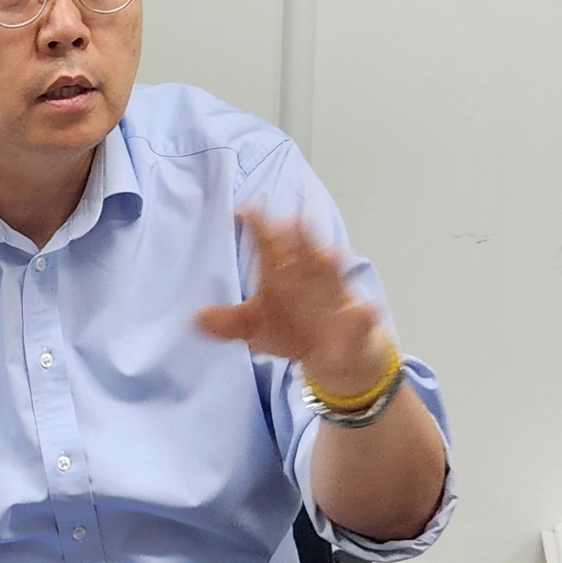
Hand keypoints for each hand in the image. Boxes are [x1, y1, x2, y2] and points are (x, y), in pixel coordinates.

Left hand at [195, 209, 390, 393]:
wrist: (333, 352)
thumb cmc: (292, 328)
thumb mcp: (254, 327)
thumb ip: (228, 322)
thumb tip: (195, 319)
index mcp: (282, 274)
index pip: (268, 245)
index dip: (256, 228)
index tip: (242, 210)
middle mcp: (309, 277)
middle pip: (302, 252)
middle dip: (299, 237)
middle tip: (290, 221)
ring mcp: (334, 296)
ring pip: (334, 275)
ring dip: (332, 264)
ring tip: (329, 254)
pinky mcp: (356, 321)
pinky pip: (362, 315)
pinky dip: (364, 312)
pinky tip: (367, 308)